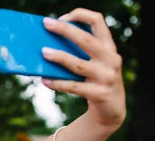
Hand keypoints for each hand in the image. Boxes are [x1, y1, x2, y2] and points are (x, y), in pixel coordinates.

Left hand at [41, 8, 125, 130]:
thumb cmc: (96, 82)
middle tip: (47, 24)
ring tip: (43, 52)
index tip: (61, 18)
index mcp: (109, 47)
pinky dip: (58, 83)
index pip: (98, 21)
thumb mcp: (93, 64)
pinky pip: (74, 86)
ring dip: (59, 57)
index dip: (80, 15)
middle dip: (65, 30)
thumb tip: (47, 46)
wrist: (111, 110)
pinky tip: (45, 80)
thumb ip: (79, 53)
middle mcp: (111, 59)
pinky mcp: (99, 93)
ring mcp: (106, 77)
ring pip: (78, 64)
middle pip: (86, 40)